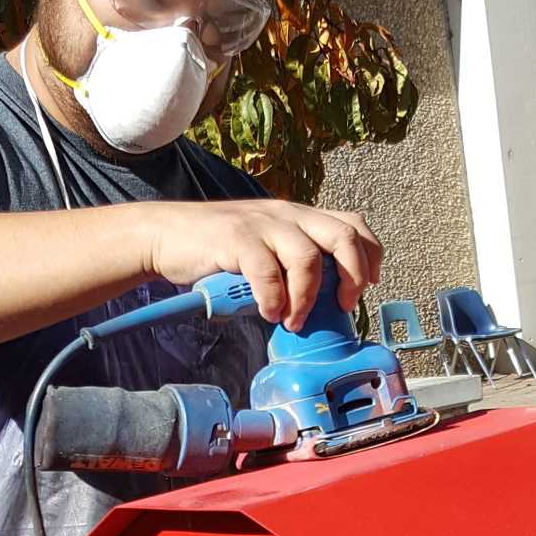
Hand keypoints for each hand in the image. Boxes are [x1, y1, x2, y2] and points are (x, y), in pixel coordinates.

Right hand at [145, 197, 381, 330]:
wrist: (166, 235)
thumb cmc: (218, 249)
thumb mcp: (266, 250)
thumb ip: (293, 265)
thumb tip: (321, 304)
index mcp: (299, 218)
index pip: (353, 225)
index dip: (369, 257)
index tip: (367, 287)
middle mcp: (287, 215)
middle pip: (343, 237)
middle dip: (351, 278)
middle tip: (340, 306)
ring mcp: (262, 224)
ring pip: (307, 258)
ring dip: (306, 298)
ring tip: (293, 320)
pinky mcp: (236, 237)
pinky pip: (267, 272)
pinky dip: (272, 299)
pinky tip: (266, 312)